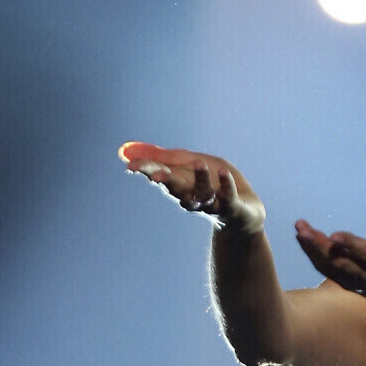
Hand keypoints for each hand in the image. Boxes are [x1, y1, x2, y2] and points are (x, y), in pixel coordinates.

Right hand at [119, 142, 265, 233]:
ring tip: (198, 162)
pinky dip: (225, 186)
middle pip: (177, 189)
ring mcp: (213, 203)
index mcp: (179, 184)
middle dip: (167, 183)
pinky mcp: (233, 207)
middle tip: (156, 177)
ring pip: (203, 194)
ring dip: (200, 180)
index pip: (160, 175)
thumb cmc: (209, 185)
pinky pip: (228, 197)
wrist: (243, 213)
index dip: (146, 171)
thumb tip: (122, 151)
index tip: (131, 167)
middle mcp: (192, 196)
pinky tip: (223, 173)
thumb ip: (156, 158)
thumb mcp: (183, 166)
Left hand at [294, 220, 365, 311]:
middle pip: (342, 264)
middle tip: (302, 229)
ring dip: (313, 251)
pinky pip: (329, 272)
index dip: (352, 246)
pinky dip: (315, 257)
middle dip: (321, 248)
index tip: (334, 235)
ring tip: (299, 229)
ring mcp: (359, 285)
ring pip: (332, 269)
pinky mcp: (351, 285)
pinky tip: (303, 240)